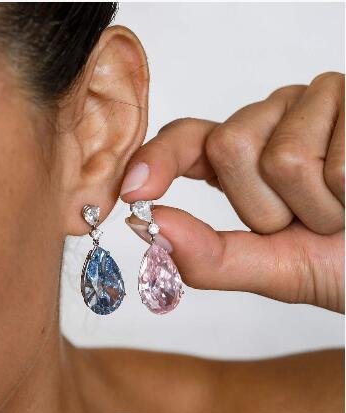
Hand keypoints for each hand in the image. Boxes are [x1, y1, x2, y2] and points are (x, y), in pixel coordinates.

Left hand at [120, 72, 343, 312]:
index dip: (156, 160)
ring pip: (283, 157)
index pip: (188, 138)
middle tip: (311, 222)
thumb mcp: (275, 269)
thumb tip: (149, 228)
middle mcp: (277, 115)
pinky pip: (340, 163)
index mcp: (246, 151)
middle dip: (267, 208)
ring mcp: (324, 100)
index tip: (131, 193)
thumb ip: (210, 256)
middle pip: (229, 148)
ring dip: (319, 208)